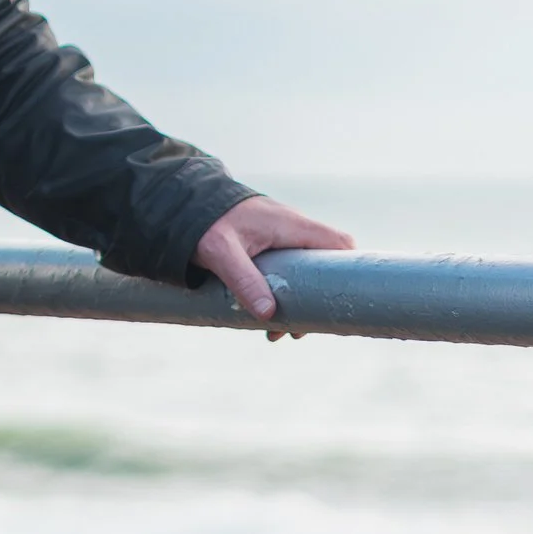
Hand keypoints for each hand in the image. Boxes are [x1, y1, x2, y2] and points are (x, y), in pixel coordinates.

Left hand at [193, 196, 354, 331]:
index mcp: (291, 225)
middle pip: (326, 261)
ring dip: (298, 298)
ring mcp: (280, 234)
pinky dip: (283, 289)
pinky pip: (287, 266)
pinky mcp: (266, 241)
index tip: (345, 301)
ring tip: (278, 331)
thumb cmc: (204, 223)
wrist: (181, 202)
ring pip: (305, 268)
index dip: (351, 268)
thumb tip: (268, 315)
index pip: (339, 243)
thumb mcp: (222, 253)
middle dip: (320, 297)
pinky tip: (264, 314)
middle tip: (300, 328)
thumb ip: (245, 281)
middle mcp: (292, 227)